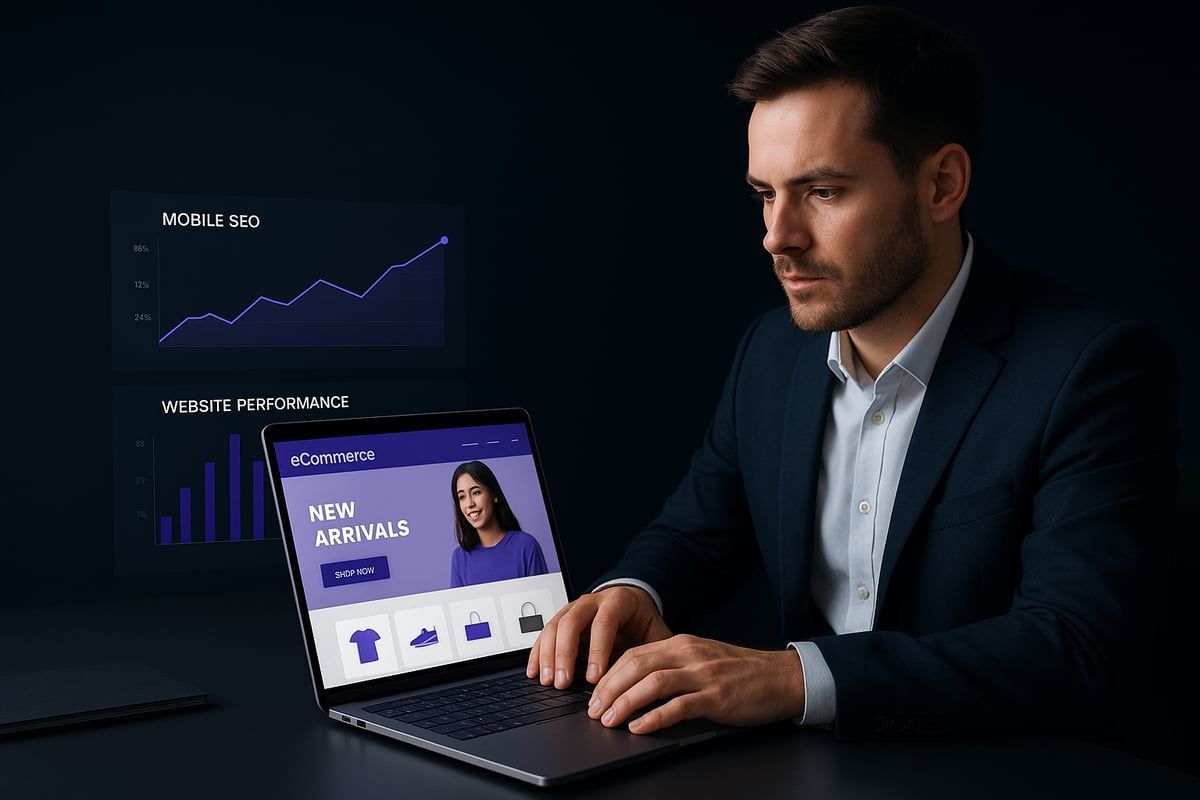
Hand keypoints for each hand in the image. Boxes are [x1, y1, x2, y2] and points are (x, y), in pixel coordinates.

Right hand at [526, 585, 671, 688]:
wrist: (633, 603)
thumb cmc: (644, 622)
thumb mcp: (656, 634)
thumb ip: (654, 653)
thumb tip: (652, 680)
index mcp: (618, 601)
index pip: (604, 622)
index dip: (598, 650)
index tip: (594, 677)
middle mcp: (592, 601)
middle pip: (572, 622)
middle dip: (565, 654)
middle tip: (563, 682)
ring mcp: (574, 608)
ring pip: (554, 626)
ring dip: (548, 655)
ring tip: (548, 681)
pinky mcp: (562, 618)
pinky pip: (545, 633)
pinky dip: (538, 653)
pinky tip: (534, 671)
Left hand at [586, 634, 805, 733]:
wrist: (782, 677)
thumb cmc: (741, 672)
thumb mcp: (702, 659)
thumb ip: (673, 665)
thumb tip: (636, 682)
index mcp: (682, 644)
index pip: (634, 654)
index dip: (609, 674)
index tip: (594, 694)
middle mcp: (689, 655)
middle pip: (636, 665)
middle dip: (609, 689)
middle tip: (594, 711)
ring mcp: (703, 675)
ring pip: (653, 683)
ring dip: (625, 703)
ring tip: (609, 720)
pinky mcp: (717, 698)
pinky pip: (679, 706)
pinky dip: (655, 717)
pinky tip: (640, 728)